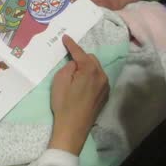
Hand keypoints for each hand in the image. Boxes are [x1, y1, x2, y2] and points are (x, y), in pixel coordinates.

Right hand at [49, 35, 109, 154]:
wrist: (73, 127)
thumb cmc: (64, 104)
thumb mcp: (60, 81)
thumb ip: (69, 67)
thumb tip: (75, 64)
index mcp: (90, 70)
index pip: (80, 52)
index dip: (71, 44)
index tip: (66, 38)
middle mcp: (101, 75)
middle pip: (91, 59)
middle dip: (81, 58)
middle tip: (69, 63)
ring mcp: (105, 86)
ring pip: (96, 69)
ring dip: (87, 68)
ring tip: (76, 75)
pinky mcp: (105, 95)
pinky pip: (99, 80)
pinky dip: (91, 78)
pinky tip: (83, 85)